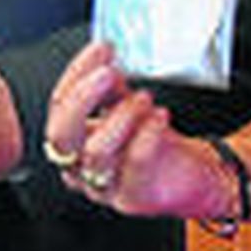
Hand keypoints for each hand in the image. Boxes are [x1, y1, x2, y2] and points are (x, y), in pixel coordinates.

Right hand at [45, 42, 233, 219]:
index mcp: (72, 141)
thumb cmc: (155, 141)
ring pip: (96, 152)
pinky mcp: (132, 199)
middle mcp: (79, 167)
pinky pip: (134, 163)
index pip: (58, 105)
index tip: (101, 50)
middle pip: (61, 135)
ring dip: (122, 116)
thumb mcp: (126, 107)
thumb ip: (110, 87)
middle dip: (83, 97)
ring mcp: (102, 188)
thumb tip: (102, 57)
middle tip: (109, 73)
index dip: (77, 74)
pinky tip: (161, 116)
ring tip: (145, 98)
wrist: (191, 177)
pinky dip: (148, 133)